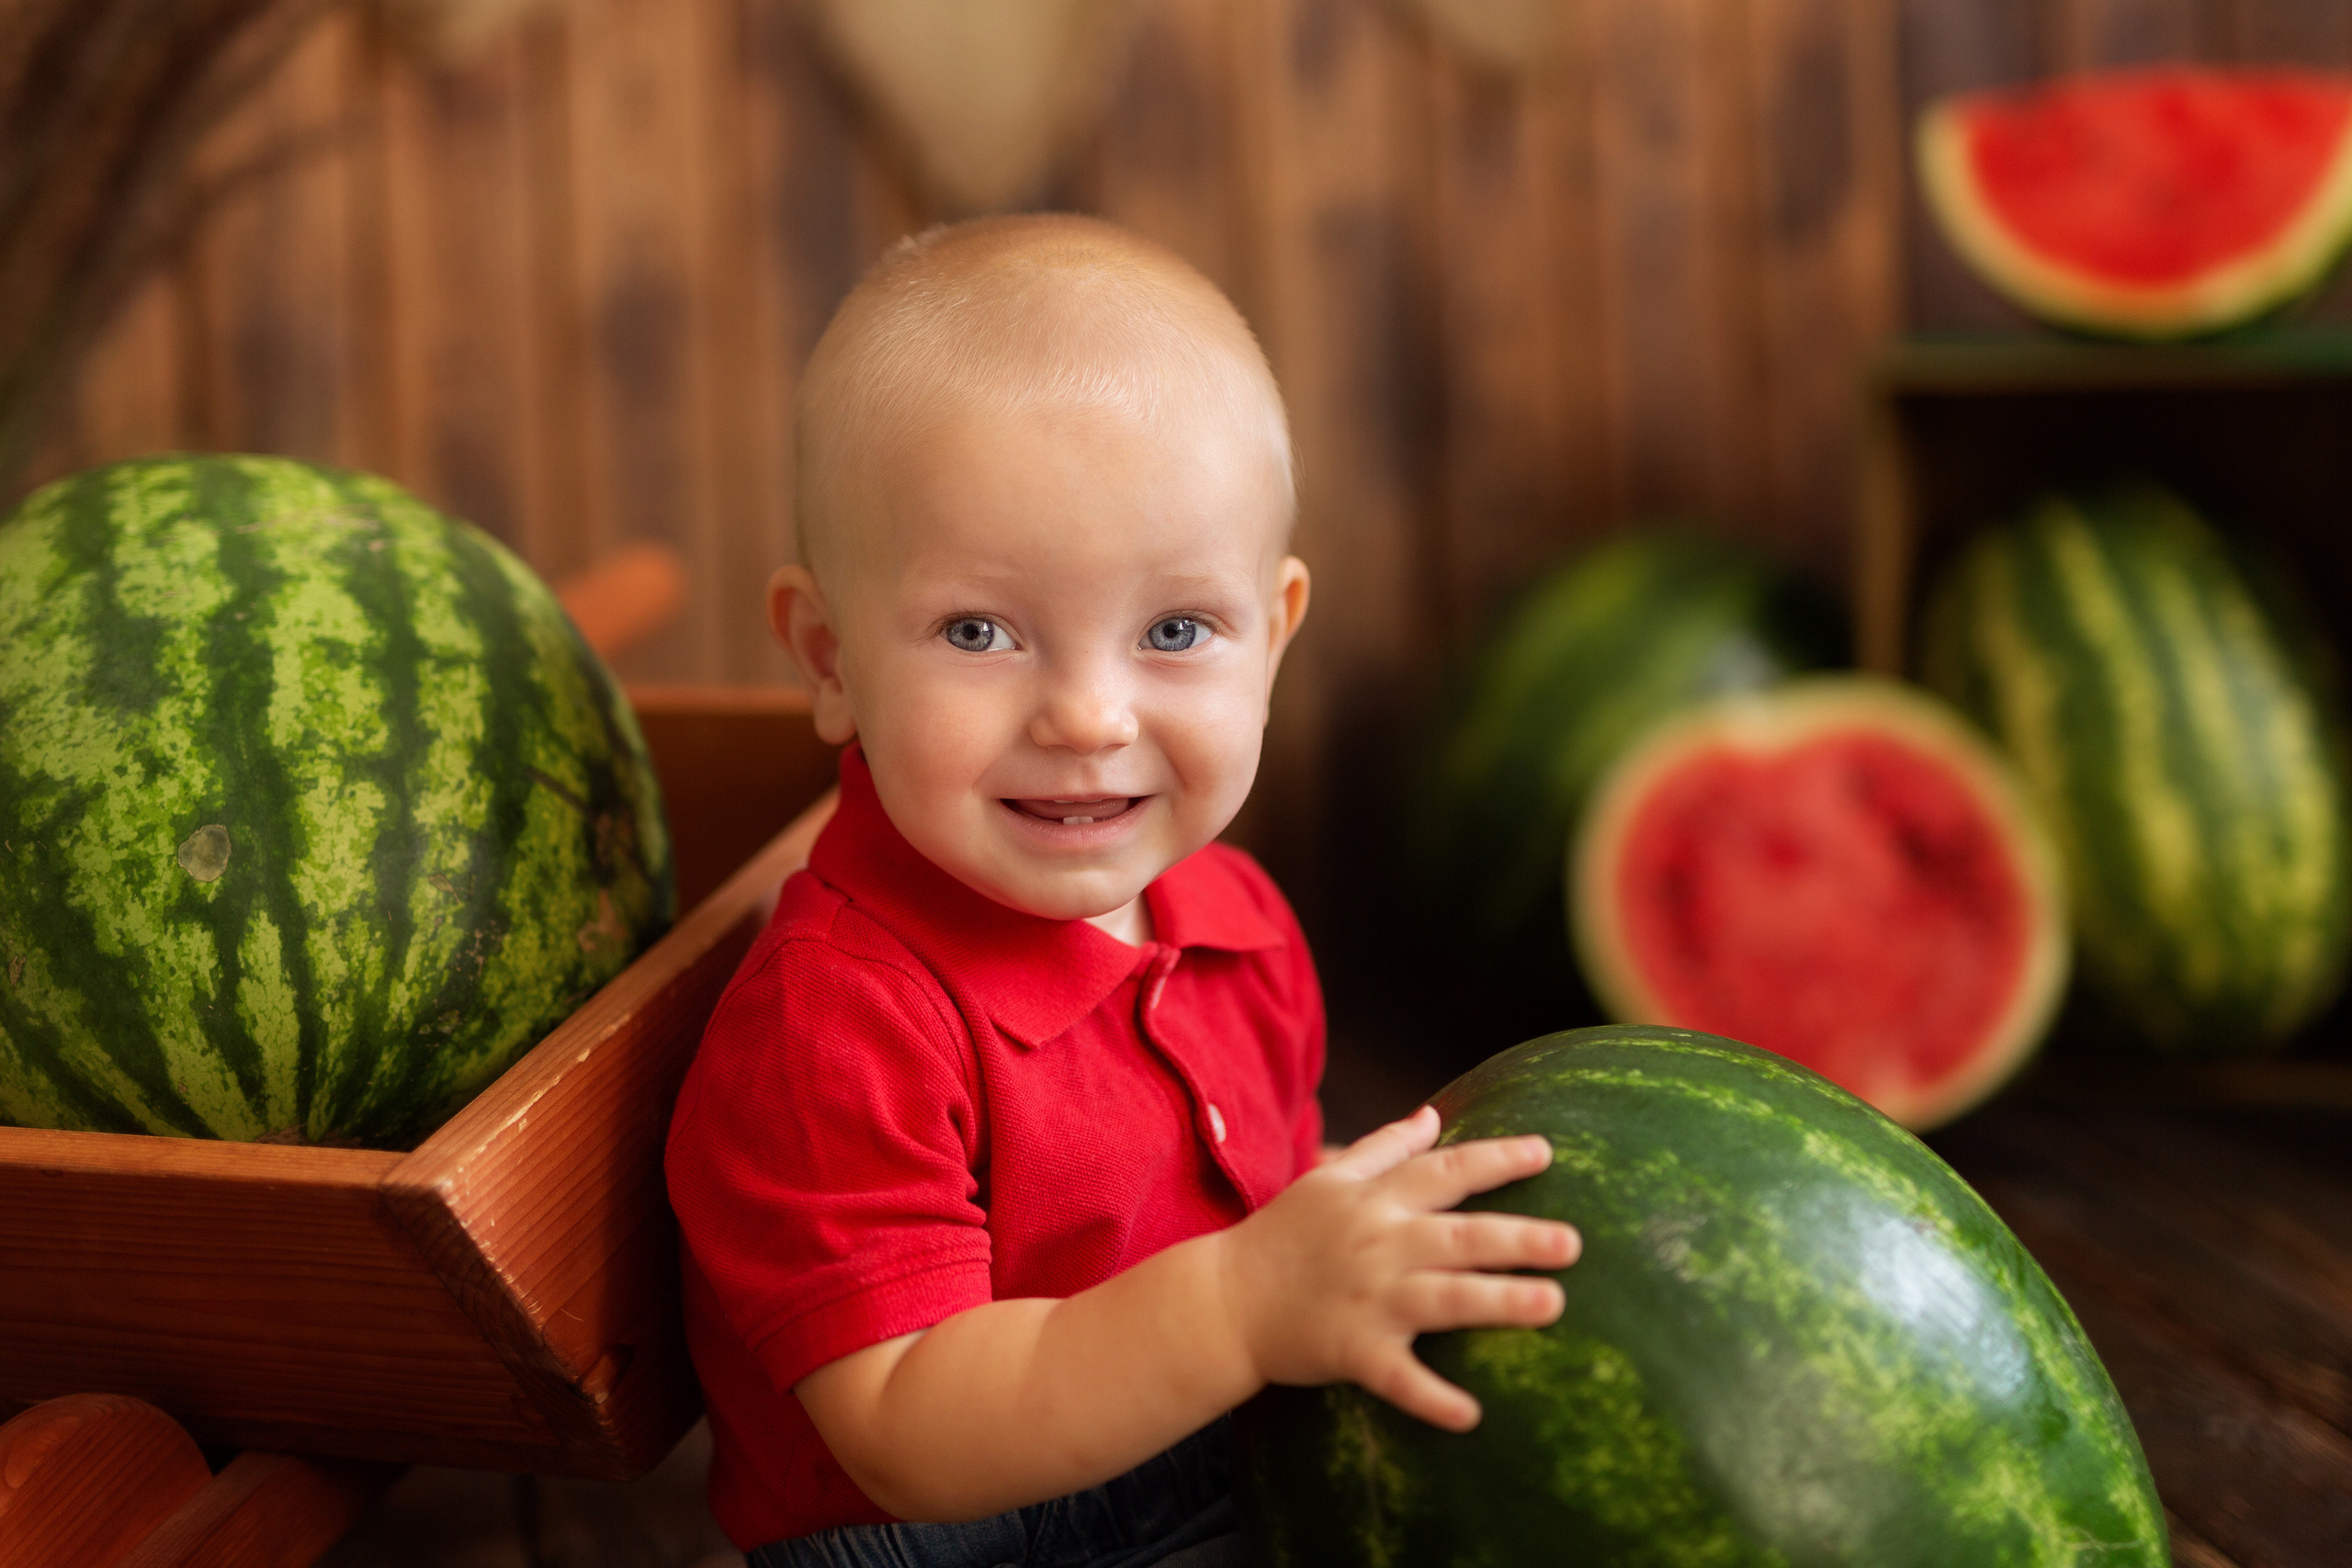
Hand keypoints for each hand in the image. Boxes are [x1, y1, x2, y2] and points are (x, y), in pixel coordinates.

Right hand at [1218, 1105, 1579, 1431]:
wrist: (1226, 1298)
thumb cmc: (1284, 1234)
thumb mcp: (1329, 1179)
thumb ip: (1386, 1147)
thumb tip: (1434, 1115)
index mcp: (1375, 1200)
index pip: (1445, 1171)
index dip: (1496, 1159)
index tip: (1546, 1152)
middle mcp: (1379, 1245)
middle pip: (1458, 1236)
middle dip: (1517, 1237)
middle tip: (1573, 1243)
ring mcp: (1368, 1299)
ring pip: (1443, 1299)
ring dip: (1497, 1301)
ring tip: (1553, 1304)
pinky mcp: (1353, 1351)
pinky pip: (1398, 1377)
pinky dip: (1431, 1397)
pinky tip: (1470, 1416)